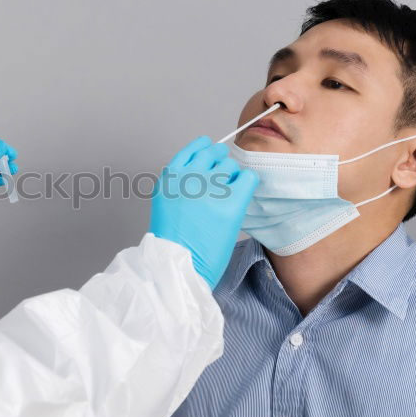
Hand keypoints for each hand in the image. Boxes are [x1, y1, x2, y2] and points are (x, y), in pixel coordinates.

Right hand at [149, 136, 258, 288]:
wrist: (179, 266)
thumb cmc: (175, 242)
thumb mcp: (167, 204)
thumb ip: (182, 184)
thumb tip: (207, 171)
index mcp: (170, 178)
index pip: (193, 149)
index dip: (205, 149)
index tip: (211, 151)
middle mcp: (189, 177)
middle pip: (214, 153)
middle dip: (220, 162)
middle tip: (224, 179)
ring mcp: (210, 189)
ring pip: (231, 165)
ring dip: (233, 177)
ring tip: (228, 197)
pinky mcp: (231, 202)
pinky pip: (248, 178)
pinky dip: (247, 184)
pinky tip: (241, 197)